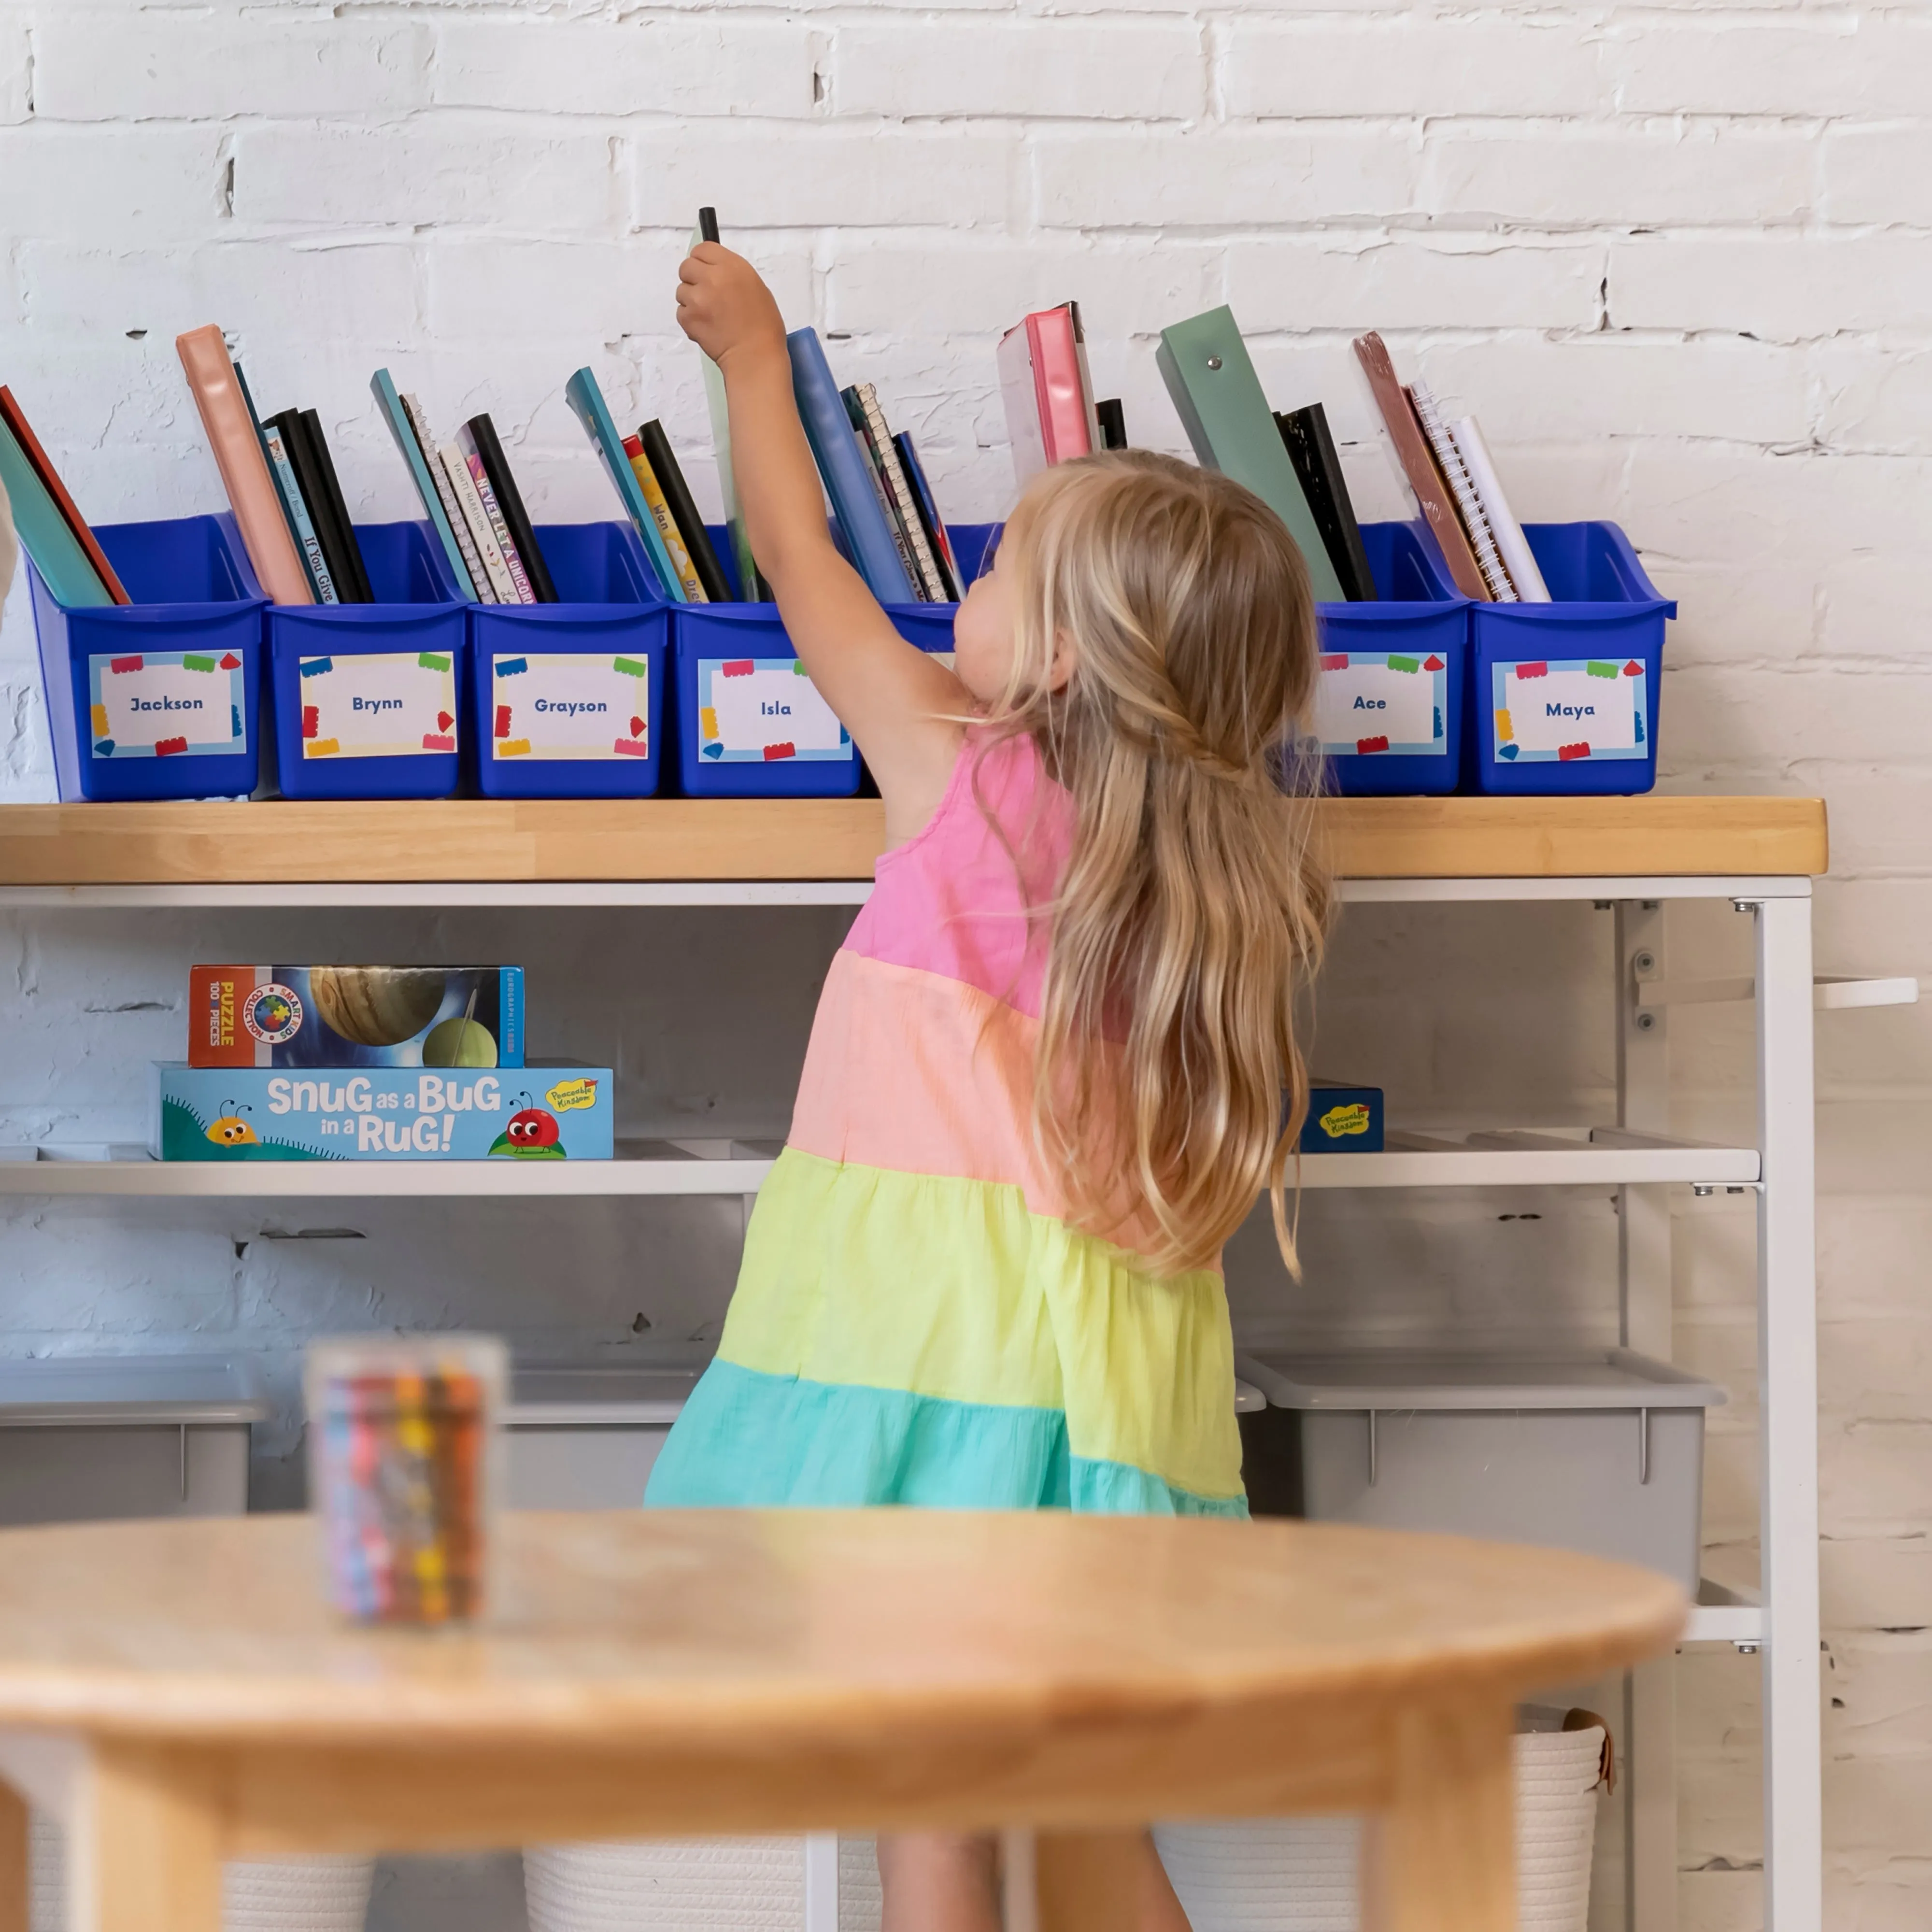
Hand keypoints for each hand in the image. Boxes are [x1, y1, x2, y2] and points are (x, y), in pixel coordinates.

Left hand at [676, 244, 787, 370]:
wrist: (755, 356)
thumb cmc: (763, 326)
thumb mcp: (755, 286)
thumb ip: (730, 273)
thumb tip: (712, 270)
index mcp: (732, 266)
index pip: (702, 249)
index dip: (702, 261)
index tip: (706, 271)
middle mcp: (713, 278)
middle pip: (686, 267)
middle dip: (693, 279)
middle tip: (706, 294)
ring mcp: (698, 298)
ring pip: (681, 291)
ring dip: (691, 301)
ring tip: (710, 315)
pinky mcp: (689, 318)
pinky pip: (681, 312)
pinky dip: (690, 319)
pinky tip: (707, 327)